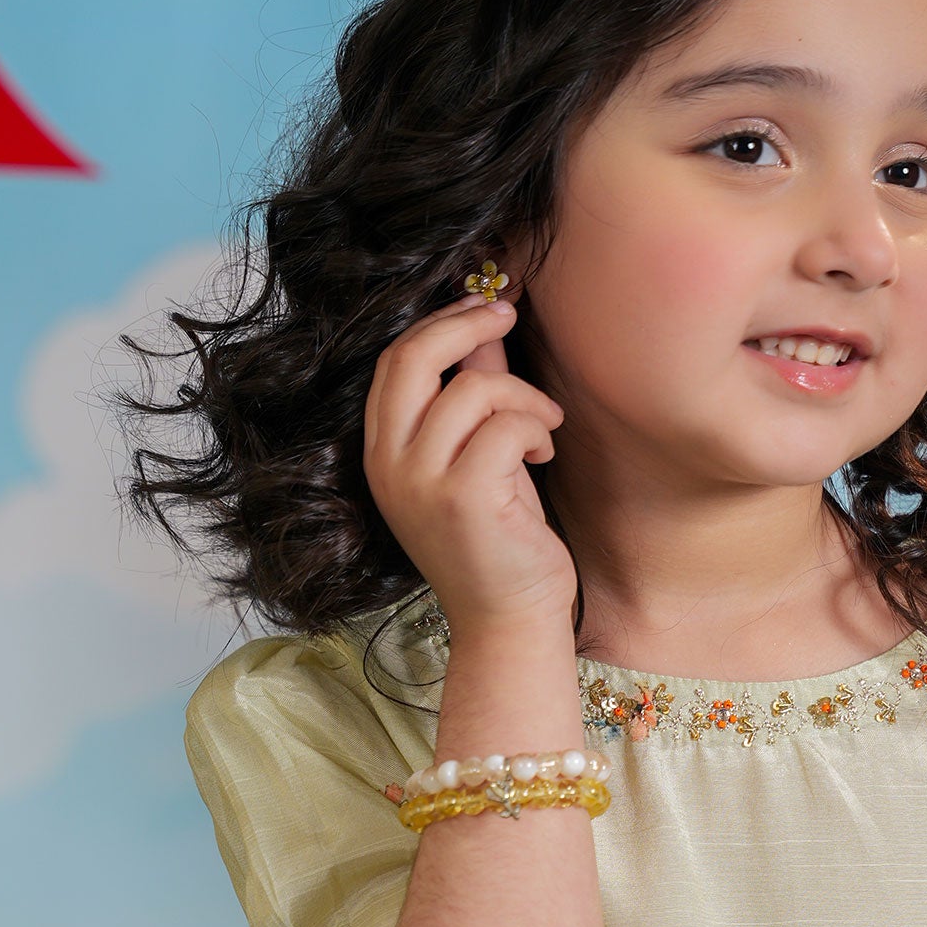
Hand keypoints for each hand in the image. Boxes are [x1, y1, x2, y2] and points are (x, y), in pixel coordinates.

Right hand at [362, 294, 575, 638]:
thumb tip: (483, 324)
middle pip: (413, 356)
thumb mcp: (475, 455)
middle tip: (507, 314)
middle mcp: (389, 464)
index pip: (395, 360)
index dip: (440, 323)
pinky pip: (506, 425)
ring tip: (544, 429)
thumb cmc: (498, 540)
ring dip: (524, 398)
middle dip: (467, 323)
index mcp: (381, 452)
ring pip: (473, 390)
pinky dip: (536, 428)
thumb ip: (471, 392)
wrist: (507, 620)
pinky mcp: (462, 497)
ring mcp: (420, 481)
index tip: (483, 306)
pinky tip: (544, 454)